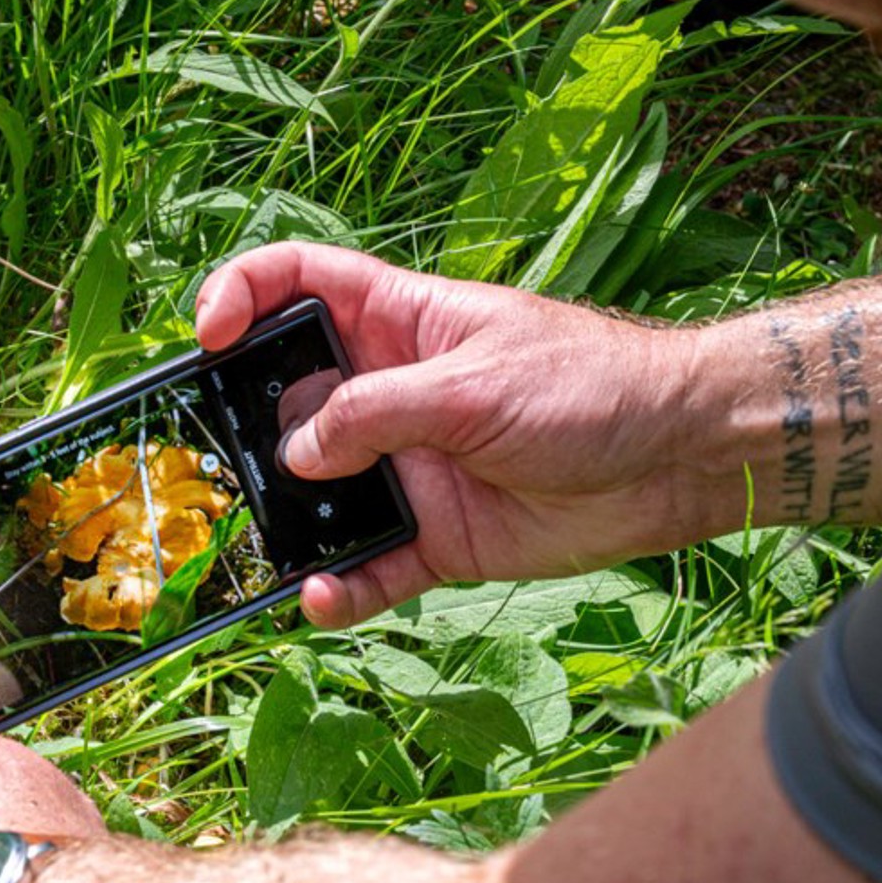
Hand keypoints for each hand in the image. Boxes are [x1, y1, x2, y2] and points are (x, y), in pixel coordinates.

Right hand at [197, 242, 711, 626]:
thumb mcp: (474, 385)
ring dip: (289, 519)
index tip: (208, 336)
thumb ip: (376, 413)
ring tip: (273, 542)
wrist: (673, 460)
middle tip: (234, 460)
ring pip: (319, 494)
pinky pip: (367, 567)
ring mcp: (406, 467)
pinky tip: (319, 596)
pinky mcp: (432, 535)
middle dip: (253, 428)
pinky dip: (337, 586)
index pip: (299, 286)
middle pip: (289, 401)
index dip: (243, 295)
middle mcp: (389, 394)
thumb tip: (295, 455)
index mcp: (398, 324)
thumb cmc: (589, 387)